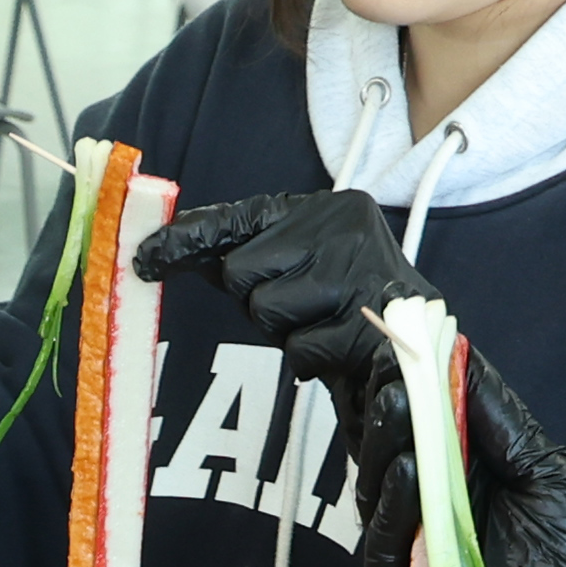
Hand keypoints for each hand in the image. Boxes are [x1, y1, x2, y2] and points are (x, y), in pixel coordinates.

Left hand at [128, 181, 421, 355]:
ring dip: (288, 333)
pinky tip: (341, 347)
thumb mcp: (296, 266)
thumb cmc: (346, 305)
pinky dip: (311, 358)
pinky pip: (298, 349)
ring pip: (266, 312)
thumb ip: (241, 252)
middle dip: (260, 301)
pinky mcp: (365, 323)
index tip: (144, 257)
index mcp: (327, 208)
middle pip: (242, 274)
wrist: (421, 349)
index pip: (238, 219)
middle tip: (303, 308)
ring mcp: (358, 272)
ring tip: (325, 325)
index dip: (187, 238)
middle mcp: (345, 227)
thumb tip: (158, 251)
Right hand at [279, 305, 565, 566]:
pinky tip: (405, 474)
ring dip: (388, 453)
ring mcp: (415, 566)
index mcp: (469, 488)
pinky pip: (385, 558)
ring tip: (398, 411)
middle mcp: (433, 523)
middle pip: (389, 457)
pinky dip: (392, 516)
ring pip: (379, 501)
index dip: (407, 389)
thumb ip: (504, 427)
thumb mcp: (556, 482)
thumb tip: (463, 364)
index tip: (397, 341)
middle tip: (391, 373)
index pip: (422, 429)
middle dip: (390, 415)